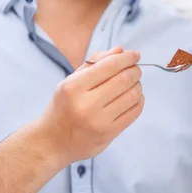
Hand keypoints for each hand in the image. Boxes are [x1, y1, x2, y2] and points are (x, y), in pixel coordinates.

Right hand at [39, 46, 143, 164]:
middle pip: (124, 79)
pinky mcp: (109, 134)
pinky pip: (134, 112)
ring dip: (137, 85)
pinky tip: (133, 98)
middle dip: (134, 70)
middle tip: (134, 68)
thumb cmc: (63, 108)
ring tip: (133, 83)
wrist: (53, 142)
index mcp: (74, 87)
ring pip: (133, 95)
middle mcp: (86, 104)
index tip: (134, 54)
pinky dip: (138, 101)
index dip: (127, 58)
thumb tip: (119, 51)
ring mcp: (99, 121)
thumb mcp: (70, 81)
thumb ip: (94, 63)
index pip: (109, 66)